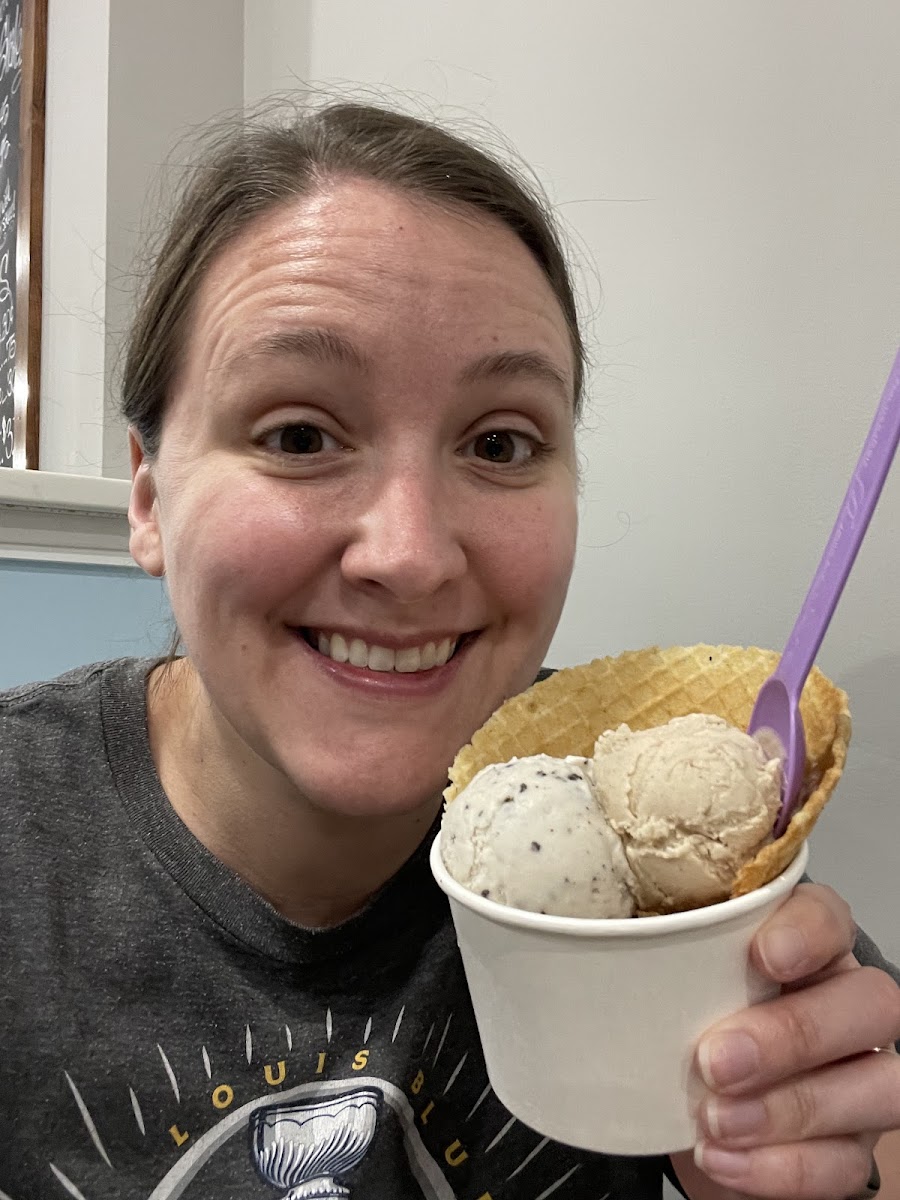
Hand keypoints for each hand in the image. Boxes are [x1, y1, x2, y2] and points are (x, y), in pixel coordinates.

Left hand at [670, 883, 899, 1199]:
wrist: (688, 1109)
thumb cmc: (679, 1020)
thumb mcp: (661, 979)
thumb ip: (645, 958)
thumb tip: (564, 951)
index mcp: (803, 945)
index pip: (830, 916)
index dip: (808, 931)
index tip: (762, 954)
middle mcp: (844, 1001)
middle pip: (868, 1003)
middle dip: (794, 1035)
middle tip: (715, 1060)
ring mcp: (860, 1075)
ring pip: (876, 1085)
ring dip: (790, 1109)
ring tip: (714, 1119)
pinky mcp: (854, 1145)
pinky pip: (846, 1163)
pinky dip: (781, 1168)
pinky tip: (724, 1159)